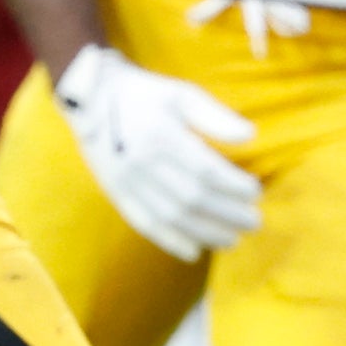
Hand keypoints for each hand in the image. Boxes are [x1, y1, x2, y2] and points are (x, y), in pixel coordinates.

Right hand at [53, 46, 259, 260]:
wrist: (90, 97)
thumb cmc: (143, 93)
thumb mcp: (181, 94)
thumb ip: (215, 116)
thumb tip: (250, 136)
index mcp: (161, 137)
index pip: (206, 171)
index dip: (234, 187)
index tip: (256, 192)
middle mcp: (143, 164)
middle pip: (193, 199)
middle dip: (228, 214)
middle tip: (254, 222)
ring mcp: (127, 182)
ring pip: (171, 217)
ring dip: (205, 233)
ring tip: (232, 240)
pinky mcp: (115, 193)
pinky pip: (144, 223)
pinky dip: (170, 241)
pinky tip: (193, 251)